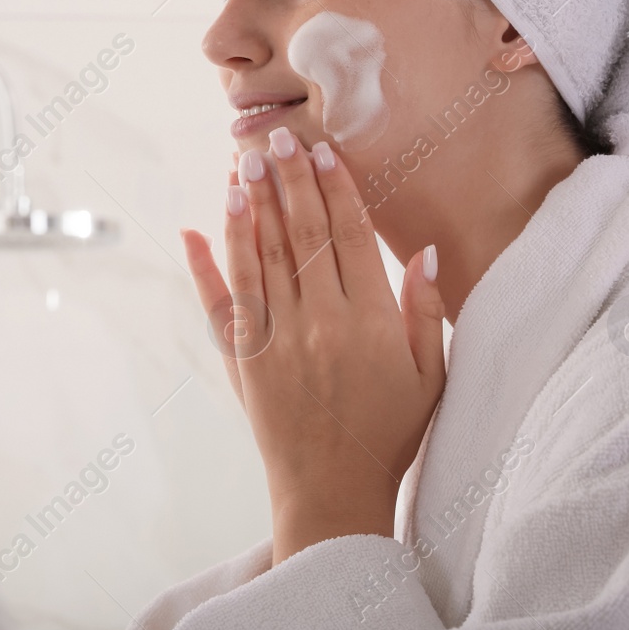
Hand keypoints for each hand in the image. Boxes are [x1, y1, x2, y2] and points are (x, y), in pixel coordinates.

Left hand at [180, 128, 446, 565]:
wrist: (333, 492)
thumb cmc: (390, 432)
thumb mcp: (432, 375)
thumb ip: (428, 310)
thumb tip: (426, 250)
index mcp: (371, 322)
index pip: (350, 236)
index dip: (335, 187)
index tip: (321, 149)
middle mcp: (319, 323)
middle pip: (301, 235)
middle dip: (286, 181)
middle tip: (274, 137)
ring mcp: (275, 341)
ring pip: (259, 258)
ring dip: (248, 207)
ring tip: (240, 164)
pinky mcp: (242, 360)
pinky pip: (220, 304)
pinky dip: (207, 264)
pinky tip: (196, 227)